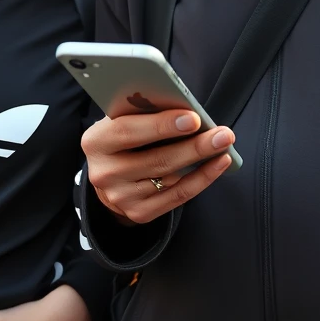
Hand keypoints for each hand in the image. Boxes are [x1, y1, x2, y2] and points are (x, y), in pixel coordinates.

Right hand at [81, 109, 233, 224]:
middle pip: (156, 159)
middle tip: (222, 134)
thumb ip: (143, 112)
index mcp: (95, 142)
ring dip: (203, 160)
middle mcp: (104, 173)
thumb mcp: (122, 119)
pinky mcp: (138, 213)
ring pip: (170, 177)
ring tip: (224, 144)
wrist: (110, 174)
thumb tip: (184, 107)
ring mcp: (121, 197)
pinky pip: (178, 196)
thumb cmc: (125, 136)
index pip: (128, 131)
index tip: (193, 118)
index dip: (162, 125)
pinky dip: (203, 178)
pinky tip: (219, 163)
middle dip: (194, 146)